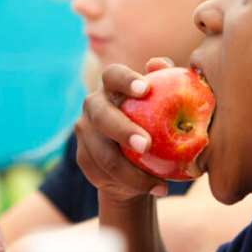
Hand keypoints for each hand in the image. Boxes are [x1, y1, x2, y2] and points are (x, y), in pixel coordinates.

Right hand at [75, 58, 173, 204]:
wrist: (136, 155)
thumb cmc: (157, 119)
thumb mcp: (166, 101)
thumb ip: (167, 81)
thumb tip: (161, 63)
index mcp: (112, 86)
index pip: (114, 75)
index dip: (126, 80)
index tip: (145, 89)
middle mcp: (94, 105)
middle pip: (102, 116)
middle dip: (123, 130)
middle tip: (146, 144)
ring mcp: (85, 132)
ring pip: (103, 155)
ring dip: (132, 172)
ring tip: (161, 182)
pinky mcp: (84, 158)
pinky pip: (104, 174)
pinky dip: (131, 184)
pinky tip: (155, 188)